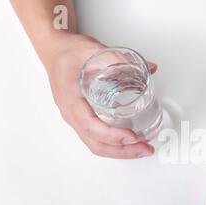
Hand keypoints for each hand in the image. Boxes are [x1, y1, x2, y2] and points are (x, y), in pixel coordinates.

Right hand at [46, 34, 157, 158]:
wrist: (56, 51)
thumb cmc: (69, 53)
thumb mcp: (93, 51)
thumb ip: (121, 59)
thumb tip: (150, 68)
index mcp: (71, 98)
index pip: (90, 125)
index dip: (112, 134)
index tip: (131, 136)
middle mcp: (71, 113)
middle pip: (95, 143)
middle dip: (122, 151)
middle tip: (144, 148)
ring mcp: (75, 119)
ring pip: (96, 145)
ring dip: (120, 152)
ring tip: (141, 149)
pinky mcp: (82, 120)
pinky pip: (96, 140)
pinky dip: (114, 146)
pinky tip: (130, 144)